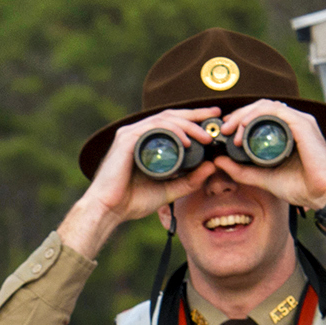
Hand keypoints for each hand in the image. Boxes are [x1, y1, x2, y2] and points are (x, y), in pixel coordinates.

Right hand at [58, 108, 216, 257]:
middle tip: (217, 115)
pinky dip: (173, 131)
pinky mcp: (126, 140)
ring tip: (205, 136)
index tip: (214, 118)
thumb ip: (189, 180)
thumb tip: (212, 166)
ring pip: (165, 119)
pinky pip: (154, 128)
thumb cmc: (132, 200)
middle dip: (196, 114)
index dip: (194, 118)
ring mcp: (130, 134)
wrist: (108, 209)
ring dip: (188, 125)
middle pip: (171, 115)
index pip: (173, 122)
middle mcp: (137, 133)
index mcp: (145, 141)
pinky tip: (187, 141)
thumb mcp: (169, 190)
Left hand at [226, 98, 325, 211]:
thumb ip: (241, 170)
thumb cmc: (302, 187)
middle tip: (223, 130)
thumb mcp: (263, 178)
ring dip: (244, 114)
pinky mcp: (303, 124)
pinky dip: (256, 115)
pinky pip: (275, 110)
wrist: (324, 194)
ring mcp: (299, 121)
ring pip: (265, 105)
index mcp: (287, 132)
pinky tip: (244, 127)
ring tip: (231, 130)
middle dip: (238, 115)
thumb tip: (218, 161)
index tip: (225, 133)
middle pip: (260, 107)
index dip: (239, 119)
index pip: (260, 115)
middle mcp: (294, 122)